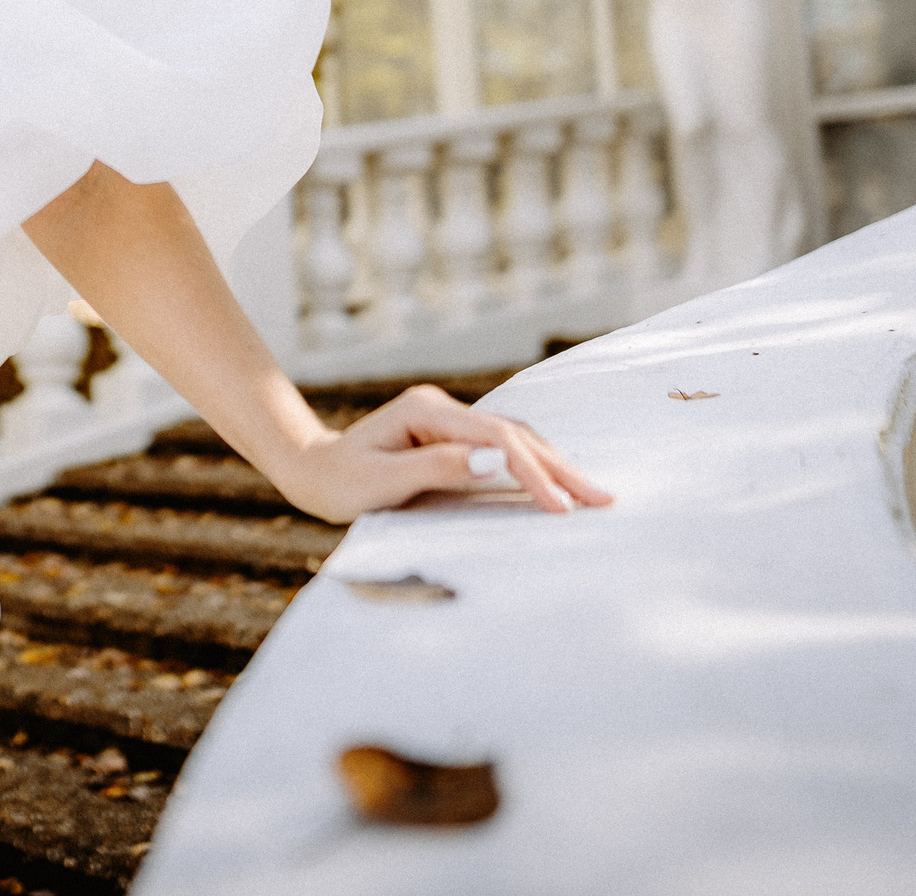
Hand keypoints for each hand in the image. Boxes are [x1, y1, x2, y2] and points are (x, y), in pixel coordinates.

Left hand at [270, 384, 612, 522]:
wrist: (312, 470)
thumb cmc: (338, 482)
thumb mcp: (379, 483)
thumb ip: (436, 469)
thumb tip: (495, 461)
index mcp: (425, 412)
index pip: (496, 440)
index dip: (532, 472)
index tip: (560, 507)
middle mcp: (442, 408)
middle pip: (514, 434)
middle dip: (559, 467)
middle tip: (603, 501)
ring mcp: (448, 420)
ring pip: (514, 438)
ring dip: (553, 466)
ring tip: (593, 496)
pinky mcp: (452, 436)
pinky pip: (502, 449)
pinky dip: (534, 466)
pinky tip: (558, 484)